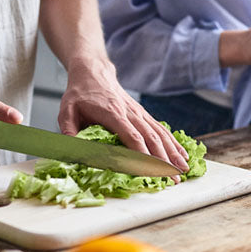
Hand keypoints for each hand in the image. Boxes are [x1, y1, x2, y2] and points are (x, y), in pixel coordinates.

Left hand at [57, 56, 190, 174]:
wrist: (93, 73)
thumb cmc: (79, 94)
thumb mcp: (66, 111)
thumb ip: (68, 130)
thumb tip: (70, 152)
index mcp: (112, 113)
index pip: (131, 135)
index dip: (142, 153)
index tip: (151, 170)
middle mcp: (130, 113)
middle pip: (151, 138)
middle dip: (163, 160)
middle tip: (173, 179)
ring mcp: (139, 113)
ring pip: (160, 134)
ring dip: (173, 153)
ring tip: (183, 170)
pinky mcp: (143, 114)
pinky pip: (161, 129)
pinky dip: (173, 142)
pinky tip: (182, 155)